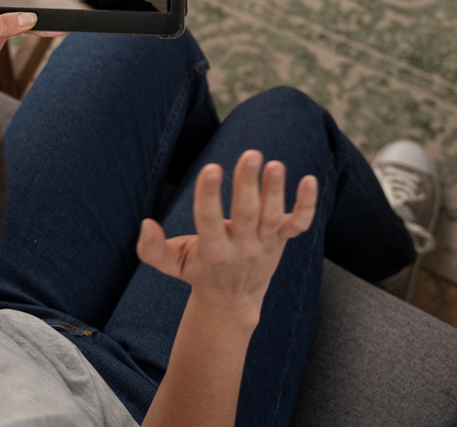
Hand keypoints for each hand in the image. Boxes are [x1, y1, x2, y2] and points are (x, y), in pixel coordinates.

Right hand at [136, 151, 316, 324]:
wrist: (234, 301)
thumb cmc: (199, 272)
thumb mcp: (173, 265)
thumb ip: (152, 250)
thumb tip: (146, 224)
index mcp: (213, 251)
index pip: (210, 221)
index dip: (209, 196)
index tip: (210, 169)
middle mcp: (242, 247)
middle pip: (248, 215)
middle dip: (248, 185)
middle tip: (250, 154)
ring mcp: (265, 244)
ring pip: (273, 217)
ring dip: (276, 190)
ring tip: (275, 164)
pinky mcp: (281, 240)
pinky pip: (298, 224)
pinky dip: (307, 205)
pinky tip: (310, 180)